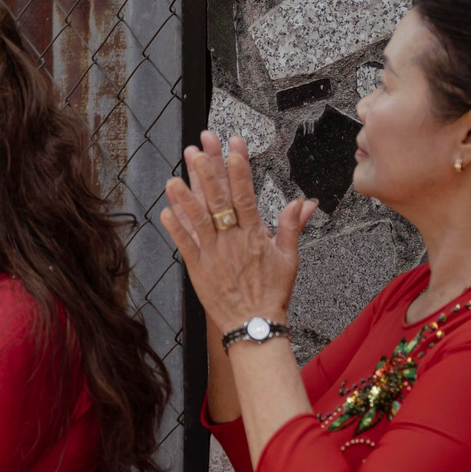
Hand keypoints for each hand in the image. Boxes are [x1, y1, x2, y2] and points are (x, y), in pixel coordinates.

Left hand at [158, 132, 314, 335]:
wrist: (253, 324)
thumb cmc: (271, 292)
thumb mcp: (289, 258)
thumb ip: (292, 226)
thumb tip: (304, 201)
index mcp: (254, 235)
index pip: (245, 194)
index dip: (239, 169)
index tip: (233, 147)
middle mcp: (231, 240)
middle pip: (218, 200)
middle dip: (208, 171)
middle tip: (199, 148)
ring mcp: (212, 254)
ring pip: (197, 220)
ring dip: (185, 197)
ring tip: (175, 175)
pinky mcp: (197, 269)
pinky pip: (184, 245)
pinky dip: (175, 228)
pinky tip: (165, 211)